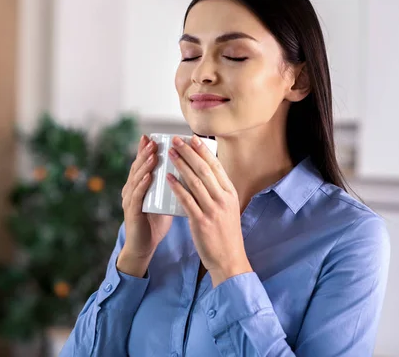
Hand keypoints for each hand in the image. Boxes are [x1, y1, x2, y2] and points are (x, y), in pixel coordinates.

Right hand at [119, 135, 172, 276]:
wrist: (144, 246)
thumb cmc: (155, 223)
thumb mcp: (164, 201)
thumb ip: (172, 188)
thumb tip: (191, 174)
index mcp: (139, 186)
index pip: (142, 164)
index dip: (145, 150)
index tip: (152, 136)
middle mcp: (131, 190)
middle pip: (137, 167)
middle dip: (144, 153)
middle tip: (152, 141)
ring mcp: (130, 201)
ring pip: (136, 179)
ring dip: (144, 165)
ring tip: (152, 153)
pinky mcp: (132, 213)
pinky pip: (137, 196)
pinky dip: (142, 185)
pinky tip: (148, 176)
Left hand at [166, 135, 251, 286]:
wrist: (229, 259)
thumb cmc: (225, 234)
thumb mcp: (228, 209)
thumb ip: (218, 192)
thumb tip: (204, 175)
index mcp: (230, 193)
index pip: (216, 166)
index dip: (203, 151)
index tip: (192, 138)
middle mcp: (223, 199)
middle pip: (204, 170)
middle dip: (189, 152)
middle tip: (176, 140)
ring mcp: (213, 210)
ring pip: (195, 181)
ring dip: (181, 165)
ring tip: (169, 153)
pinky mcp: (201, 222)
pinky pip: (187, 200)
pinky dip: (177, 187)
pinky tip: (168, 178)